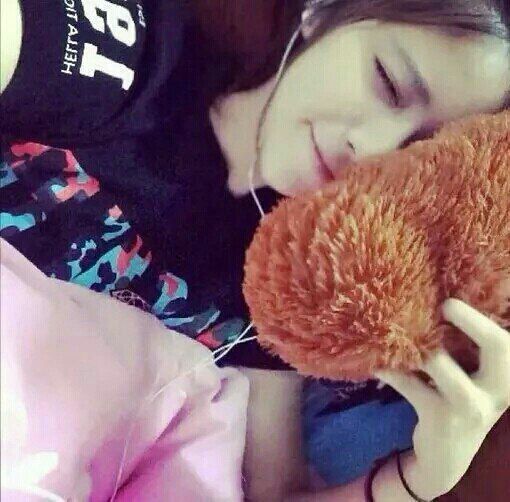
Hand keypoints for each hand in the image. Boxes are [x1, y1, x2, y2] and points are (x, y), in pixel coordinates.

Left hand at [376, 299, 509, 499]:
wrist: (450, 457)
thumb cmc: (462, 401)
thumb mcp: (475, 377)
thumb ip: (467, 347)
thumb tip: (438, 299)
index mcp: (508, 374)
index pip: (508, 341)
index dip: (489, 316)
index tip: (464, 295)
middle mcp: (499, 389)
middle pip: (501, 348)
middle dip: (474, 322)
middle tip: (447, 304)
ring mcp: (470, 405)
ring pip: (442, 366)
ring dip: (416, 346)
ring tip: (394, 328)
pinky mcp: (441, 418)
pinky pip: (410, 385)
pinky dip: (390, 370)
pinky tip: (375, 362)